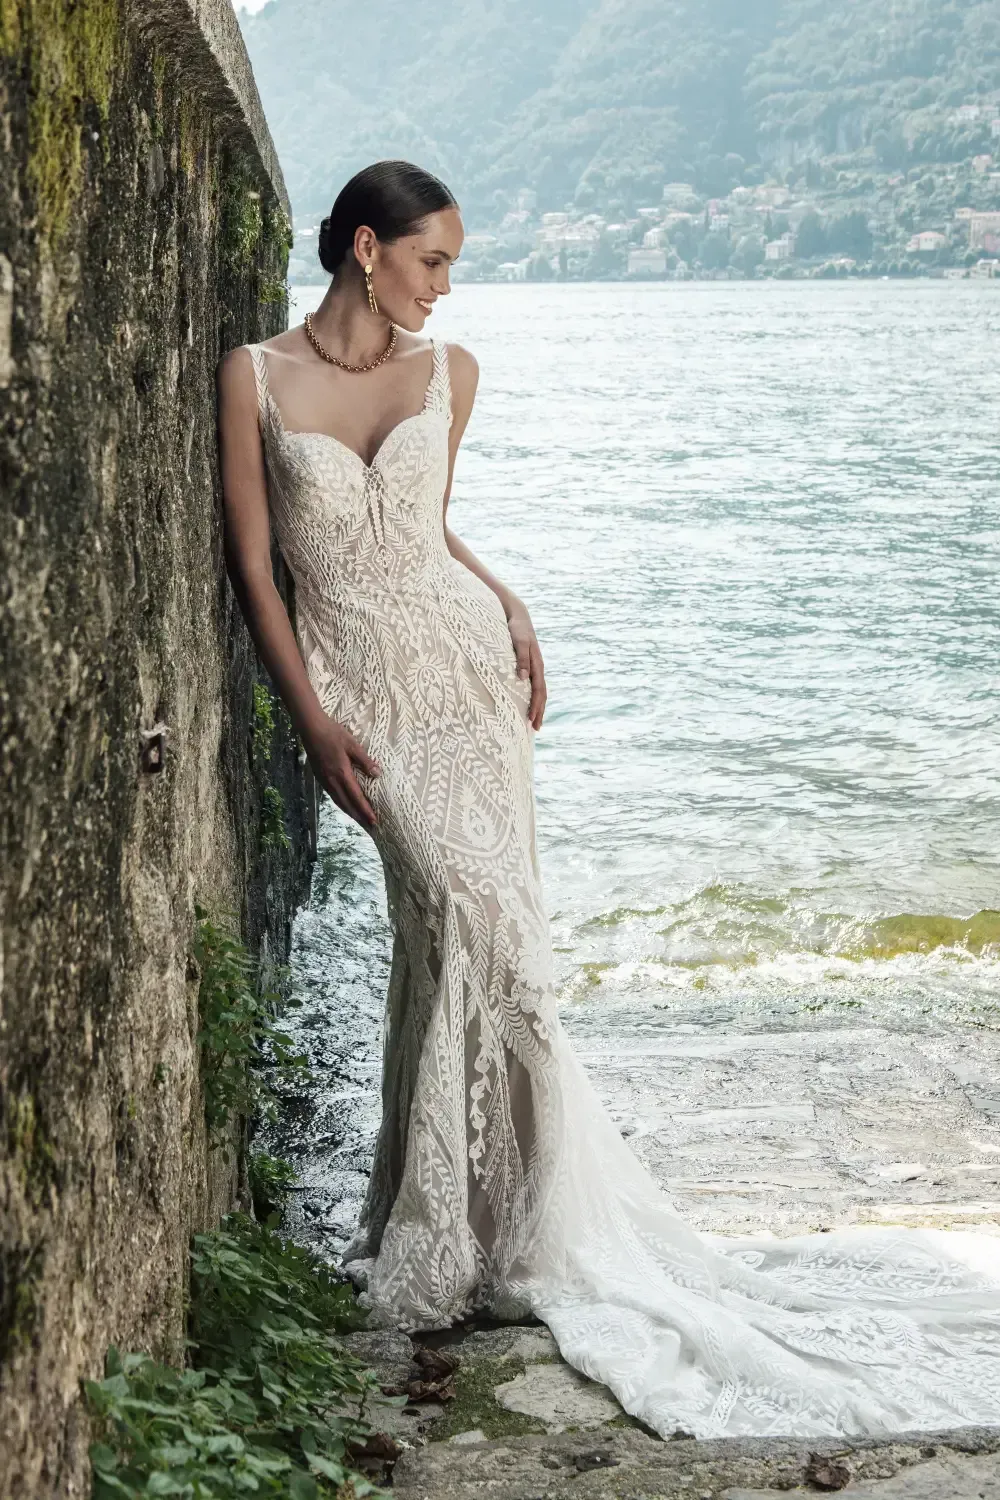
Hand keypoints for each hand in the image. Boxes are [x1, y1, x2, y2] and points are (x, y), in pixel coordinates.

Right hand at [303, 719, 381, 828]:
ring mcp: (324, 780)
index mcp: (342, 773)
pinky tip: (344, 804)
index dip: (365, 810)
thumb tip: (378, 774)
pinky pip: (332, 795)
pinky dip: (340, 803)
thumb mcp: (353, 744)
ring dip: (349, 812)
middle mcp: (332, 780)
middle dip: (358, 816)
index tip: (374, 821)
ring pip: (338, 801)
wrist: (310, 728)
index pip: (356, 797)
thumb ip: (365, 761)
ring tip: (359, 819)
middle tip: (369, 826)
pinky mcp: (319, 777)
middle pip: (346, 804)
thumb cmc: (333, 733)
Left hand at [508, 606, 546, 729]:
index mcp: (536, 664)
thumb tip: (522, 679)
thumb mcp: (518, 641)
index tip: (531, 720)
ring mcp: (534, 667)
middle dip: (539, 712)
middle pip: (541, 695)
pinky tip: (528, 704)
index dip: (536, 706)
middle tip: (536, 729)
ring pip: (539, 691)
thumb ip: (521, 658)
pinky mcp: (528, 665)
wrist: (517, 615)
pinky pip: (533, 685)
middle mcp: (537, 668)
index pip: (538, 691)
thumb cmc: (516, 628)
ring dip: (538, 707)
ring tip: (534, 721)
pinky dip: (533, 698)